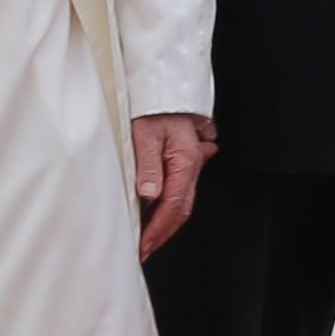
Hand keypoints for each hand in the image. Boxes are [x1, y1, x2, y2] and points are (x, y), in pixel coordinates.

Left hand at [130, 111, 214, 257]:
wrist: (164, 85)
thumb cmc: (153, 106)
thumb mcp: (145, 133)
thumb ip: (147, 165)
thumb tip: (149, 195)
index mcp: (185, 161)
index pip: (173, 205)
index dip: (157, 229)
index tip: (144, 246)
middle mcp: (191, 164)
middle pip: (181, 208)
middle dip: (163, 233)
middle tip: (144, 250)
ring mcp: (188, 162)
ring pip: (181, 200)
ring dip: (165, 221)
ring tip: (147, 237)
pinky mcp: (181, 160)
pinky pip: (178, 189)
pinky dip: (167, 206)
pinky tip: (156, 212)